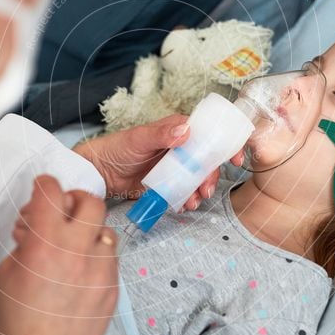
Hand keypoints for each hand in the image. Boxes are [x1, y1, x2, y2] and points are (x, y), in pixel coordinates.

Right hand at [0, 175, 117, 334]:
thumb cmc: (19, 323)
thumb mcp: (9, 272)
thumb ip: (27, 242)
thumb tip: (35, 228)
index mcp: (45, 243)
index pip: (51, 191)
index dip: (44, 185)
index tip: (43, 189)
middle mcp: (76, 251)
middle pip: (91, 201)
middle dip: (75, 200)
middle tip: (64, 211)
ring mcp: (100, 269)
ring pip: (106, 229)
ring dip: (89, 231)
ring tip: (73, 247)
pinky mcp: (113, 286)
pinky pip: (111, 258)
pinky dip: (97, 257)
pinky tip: (82, 271)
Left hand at [73, 114, 244, 211]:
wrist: (99, 172)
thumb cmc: (117, 148)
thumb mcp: (139, 139)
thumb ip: (161, 134)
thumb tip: (186, 130)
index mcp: (177, 130)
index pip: (208, 133)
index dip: (224, 144)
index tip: (235, 158)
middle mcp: (180, 147)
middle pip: (206, 160)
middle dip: (211, 176)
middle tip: (206, 189)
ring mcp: (174, 166)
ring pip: (197, 177)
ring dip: (200, 190)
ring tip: (194, 201)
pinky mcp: (168, 182)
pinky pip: (185, 190)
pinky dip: (188, 198)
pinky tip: (184, 204)